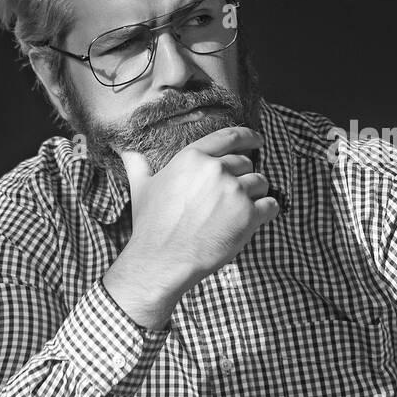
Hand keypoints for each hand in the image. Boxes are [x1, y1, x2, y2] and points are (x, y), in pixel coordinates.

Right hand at [104, 127, 278, 328]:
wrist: (162, 260)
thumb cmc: (151, 225)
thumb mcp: (142, 188)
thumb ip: (137, 165)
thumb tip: (125, 150)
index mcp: (193, 157)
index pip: (230, 136)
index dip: (249, 136)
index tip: (258, 140)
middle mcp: (217, 169)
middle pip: (246, 164)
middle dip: (244, 177)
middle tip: (234, 194)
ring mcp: (234, 192)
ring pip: (261, 183)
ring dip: (256, 194)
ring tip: (241, 209)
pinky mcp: (249, 215)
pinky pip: (271, 205)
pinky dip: (268, 210)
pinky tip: (258, 217)